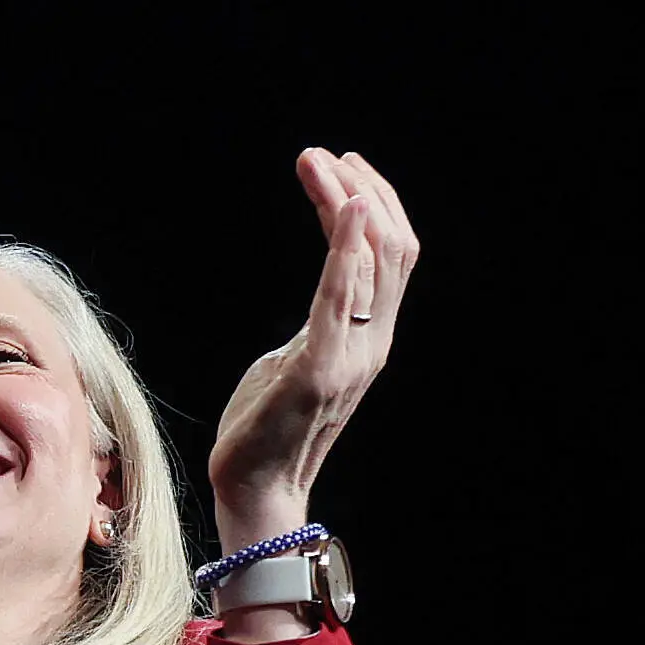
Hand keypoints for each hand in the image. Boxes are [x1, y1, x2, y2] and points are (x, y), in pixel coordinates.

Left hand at [205, 149, 418, 550]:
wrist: (252, 488)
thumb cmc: (264, 426)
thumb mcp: (297, 358)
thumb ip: (320, 322)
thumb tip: (327, 293)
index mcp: (370, 337)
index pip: (391, 253)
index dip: (375, 202)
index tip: (341, 165)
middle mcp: (374, 342)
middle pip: (393, 245)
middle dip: (362, 189)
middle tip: (323, 156)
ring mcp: (352, 356)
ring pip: (374, 259)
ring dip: (345, 200)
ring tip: (316, 164)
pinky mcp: (320, 369)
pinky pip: (342, 297)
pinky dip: (346, 247)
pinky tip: (342, 205)